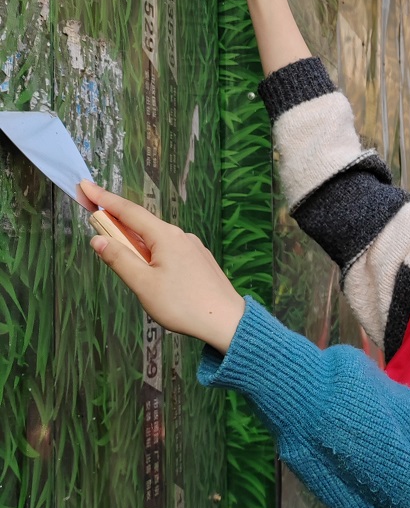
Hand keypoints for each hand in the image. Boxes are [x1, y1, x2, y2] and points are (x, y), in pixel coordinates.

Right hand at [80, 180, 246, 352]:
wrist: (226, 321)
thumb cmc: (184, 305)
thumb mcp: (143, 284)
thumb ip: (119, 259)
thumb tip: (98, 239)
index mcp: (165, 236)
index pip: (128, 211)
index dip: (104, 199)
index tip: (85, 186)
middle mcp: (181, 236)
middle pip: (142, 223)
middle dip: (117, 219)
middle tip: (93, 216)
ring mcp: (192, 247)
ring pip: (156, 238)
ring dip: (134, 239)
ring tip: (120, 252)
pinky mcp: (199, 260)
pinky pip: (169, 248)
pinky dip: (152, 250)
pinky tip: (150, 268)